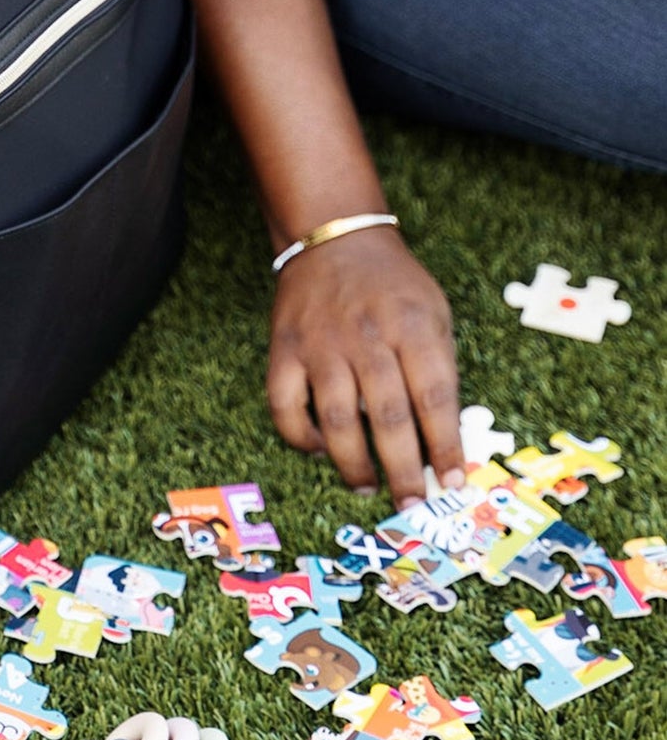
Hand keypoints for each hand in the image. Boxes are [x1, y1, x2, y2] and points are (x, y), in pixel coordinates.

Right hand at [265, 227, 462, 505]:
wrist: (334, 238)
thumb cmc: (393, 285)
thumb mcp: (434, 312)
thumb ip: (440, 368)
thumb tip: (447, 438)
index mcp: (412, 326)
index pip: (435, 397)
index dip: (446, 444)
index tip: (455, 480)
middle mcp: (366, 336)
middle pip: (388, 416)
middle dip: (404, 469)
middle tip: (412, 501)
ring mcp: (321, 344)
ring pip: (336, 419)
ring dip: (354, 463)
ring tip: (367, 486)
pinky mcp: (285, 349)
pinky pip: (285, 405)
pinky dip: (301, 436)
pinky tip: (320, 449)